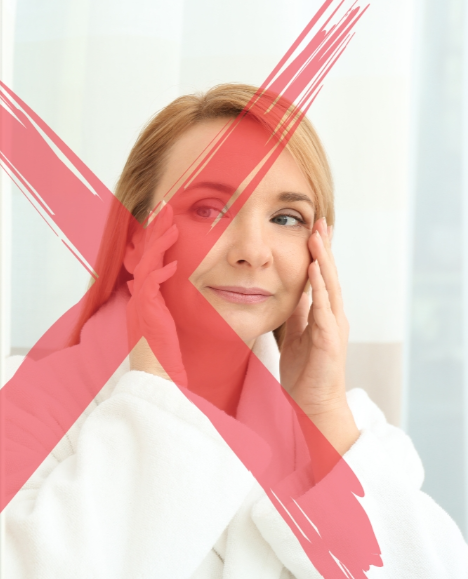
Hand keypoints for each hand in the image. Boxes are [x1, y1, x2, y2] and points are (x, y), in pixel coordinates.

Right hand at [124, 203, 186, 384]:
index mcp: (143, 297)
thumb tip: (164, 277)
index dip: (156, 238)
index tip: (166, 218)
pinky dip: (160, 274)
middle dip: (155, 230)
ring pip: (146, 266)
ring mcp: (140, 305)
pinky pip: (150, 288)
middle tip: (165, 208)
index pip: (149, 259)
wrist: (156, 377)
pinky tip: (173, 265)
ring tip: (172, 225)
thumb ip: (162, 299)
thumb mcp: (163, 321)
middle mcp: (138, 297)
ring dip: (159, 244)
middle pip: (144, 255)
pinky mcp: (146, 314)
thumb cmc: (164, 354)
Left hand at [280, 218, 358, 455]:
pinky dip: (320, 289)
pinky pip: (323, 309)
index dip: (318, 254)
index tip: (313, 229)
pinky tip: (315, 272)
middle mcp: (333, 317)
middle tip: (320, 222)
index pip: (322, 277)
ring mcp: (334, 327)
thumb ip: (296, 313)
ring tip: (318, 237)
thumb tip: (292, 292)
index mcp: (324, 315)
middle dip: (325, 248)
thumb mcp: (295, 334)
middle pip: (330, 275)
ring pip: (330, 287)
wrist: (312, 403)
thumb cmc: (305, 372)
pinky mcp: (329, 340)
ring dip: (324, 262)